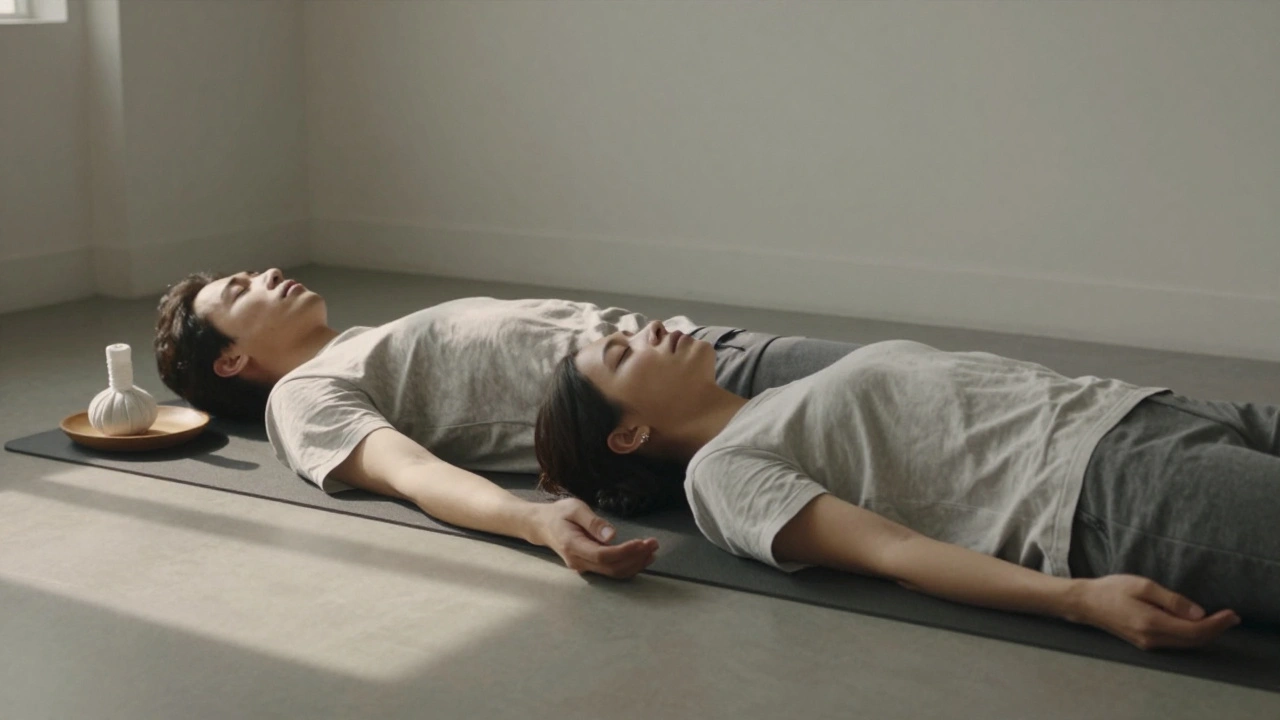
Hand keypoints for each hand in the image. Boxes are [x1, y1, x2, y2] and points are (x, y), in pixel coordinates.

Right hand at [530, 497, 658, 578]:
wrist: (543, 526)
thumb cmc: (559, 514)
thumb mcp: (574, 508)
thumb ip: (593, 522)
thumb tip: (611, 536)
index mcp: (572, 546)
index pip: (603, 556)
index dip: (625, 552)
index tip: (642, 542)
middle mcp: (578, 562)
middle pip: (612, 568)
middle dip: (636, 558)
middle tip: (654, 543)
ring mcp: (583, 567)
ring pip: (614, 573)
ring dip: (636, 563)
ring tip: (653, 550)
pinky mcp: (589, 567)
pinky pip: (611, 571)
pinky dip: (629, 566)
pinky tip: (642, 557)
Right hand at [1069, 574, 1240, 649]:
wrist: (1086, 603)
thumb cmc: (1112, 589)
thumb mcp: (1143, 585)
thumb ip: (1172, 600)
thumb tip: (1199, 613)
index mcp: (1153, 623)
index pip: (1195, 630)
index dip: (1216, 624)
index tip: (1231, 614)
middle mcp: (1152, 638)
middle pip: (1194, 640)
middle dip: (1216, 630)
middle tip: (1232, 617)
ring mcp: (1149, 643)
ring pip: (1186, 644)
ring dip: (1205, 634)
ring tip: (1220, 621)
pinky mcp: (1145, 642)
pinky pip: (1176, 642)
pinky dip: (1192, 635)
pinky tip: (1197, 625)